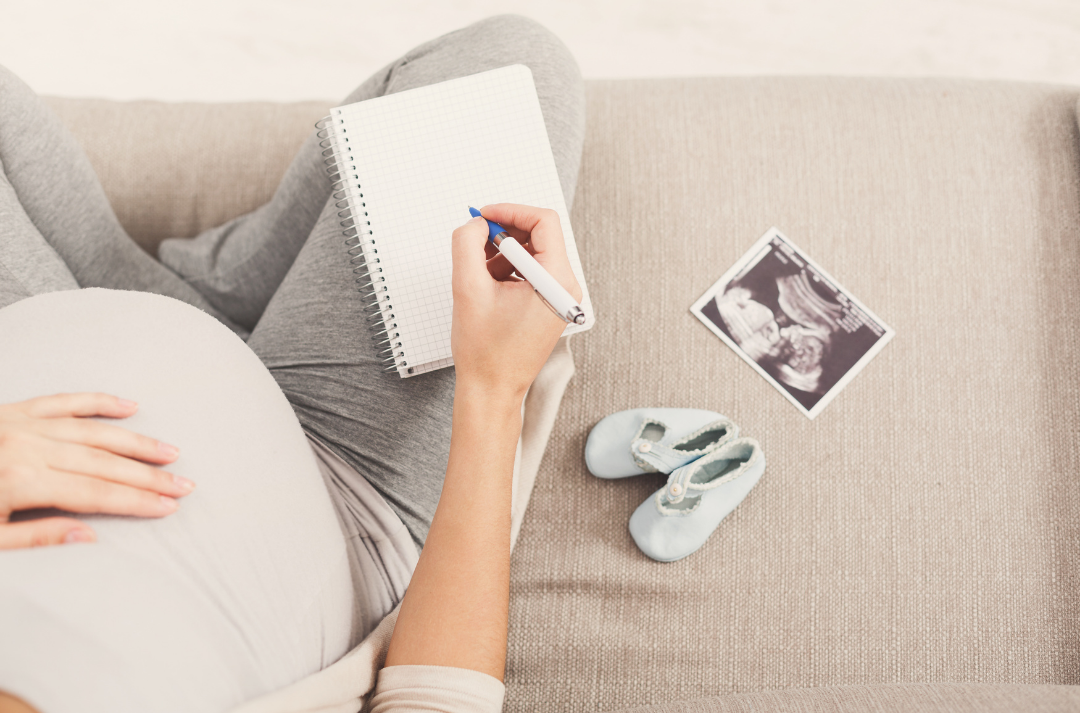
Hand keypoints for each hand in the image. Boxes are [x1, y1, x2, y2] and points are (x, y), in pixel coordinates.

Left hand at [0, 393, 192, 548]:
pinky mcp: (14, 410)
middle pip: (102, 462)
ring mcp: (21, 423)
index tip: (167, 506)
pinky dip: (99, 402)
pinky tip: (128, 406)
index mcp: (18, 481)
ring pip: (93, 431)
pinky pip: (64, 400)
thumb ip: (33, 539)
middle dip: (148, 476)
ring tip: (168, 452)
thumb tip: (86, 537)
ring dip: (135, 442)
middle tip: (182, 484)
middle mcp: (25, 446)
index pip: (93, 493)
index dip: (135, 501)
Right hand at [450, 203, 582, 400]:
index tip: (483, 217)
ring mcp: (561, 297)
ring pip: (533, 253)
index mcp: (556, 281)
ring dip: (503, 253)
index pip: (543, 222)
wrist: (492, 389)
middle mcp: (567, 287)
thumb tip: (476, 223)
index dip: (510, 211)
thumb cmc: (485, 351)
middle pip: (540, 235)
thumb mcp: (467, 287)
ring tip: (479, 273)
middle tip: (476, 241)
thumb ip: (467, 243)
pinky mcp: (551, 304)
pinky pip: (532, 271)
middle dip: (504, 233)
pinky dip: (508, 269)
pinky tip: (488, 286)